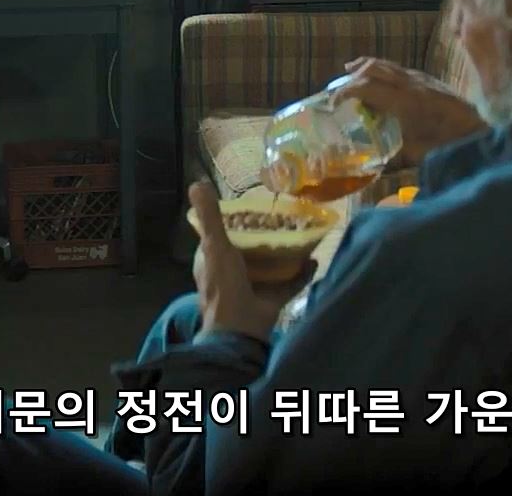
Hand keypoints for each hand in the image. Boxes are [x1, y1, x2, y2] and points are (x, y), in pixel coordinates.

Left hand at [188, 182, 295, 342]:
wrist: (241, 328)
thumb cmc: (225, 285)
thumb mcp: (215, 246)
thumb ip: (210, 217)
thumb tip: (196, 182)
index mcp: (214, 260)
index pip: (222, 235)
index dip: (235, 222)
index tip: (254, 207)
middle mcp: (232, 272)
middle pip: (251, 248)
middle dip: (266, 235)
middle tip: (285, 216)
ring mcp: (253, 286)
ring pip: (271, 265)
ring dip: (285, 252)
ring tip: (302, 231)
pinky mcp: (272, 299)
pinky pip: (290, 282)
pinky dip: (302, 273)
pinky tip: (315, 259)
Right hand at [334, 58, 486, 165]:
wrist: (480, 132)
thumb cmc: (447, 145)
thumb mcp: (415, 156)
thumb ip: (390, 162)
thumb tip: (370, 172)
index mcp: (403, 100)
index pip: (364, 87)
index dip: (344, 92)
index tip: (332, 102)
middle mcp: (410, 83)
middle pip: (373, 68)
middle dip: (352, 75)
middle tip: (338, 88)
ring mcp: (421, 78)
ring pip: (388, 65)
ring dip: (367, 68)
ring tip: (352, 72)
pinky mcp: (430, 79)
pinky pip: (400, 69)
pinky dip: (385, 71)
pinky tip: (384, 81)